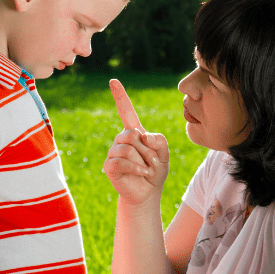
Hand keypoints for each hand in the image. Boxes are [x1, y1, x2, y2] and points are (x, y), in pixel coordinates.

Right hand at [104, 79, 169, 205]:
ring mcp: (114, 152)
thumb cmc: (155, 171)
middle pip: (132, 134)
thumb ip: (159, 140)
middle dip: (147, 150)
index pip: (126, 111)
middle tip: (152, 163)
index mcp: (135, 132)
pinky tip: (142, 174)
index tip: (112, 81)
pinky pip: (121, 161)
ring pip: (127, 148)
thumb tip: (141, 137)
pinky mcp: (109, 166)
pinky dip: (136, 169)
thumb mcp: (164, 153)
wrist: (148, 192)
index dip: (120, 96)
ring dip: (143, 161)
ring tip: (146, 170)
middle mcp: (122, 139)